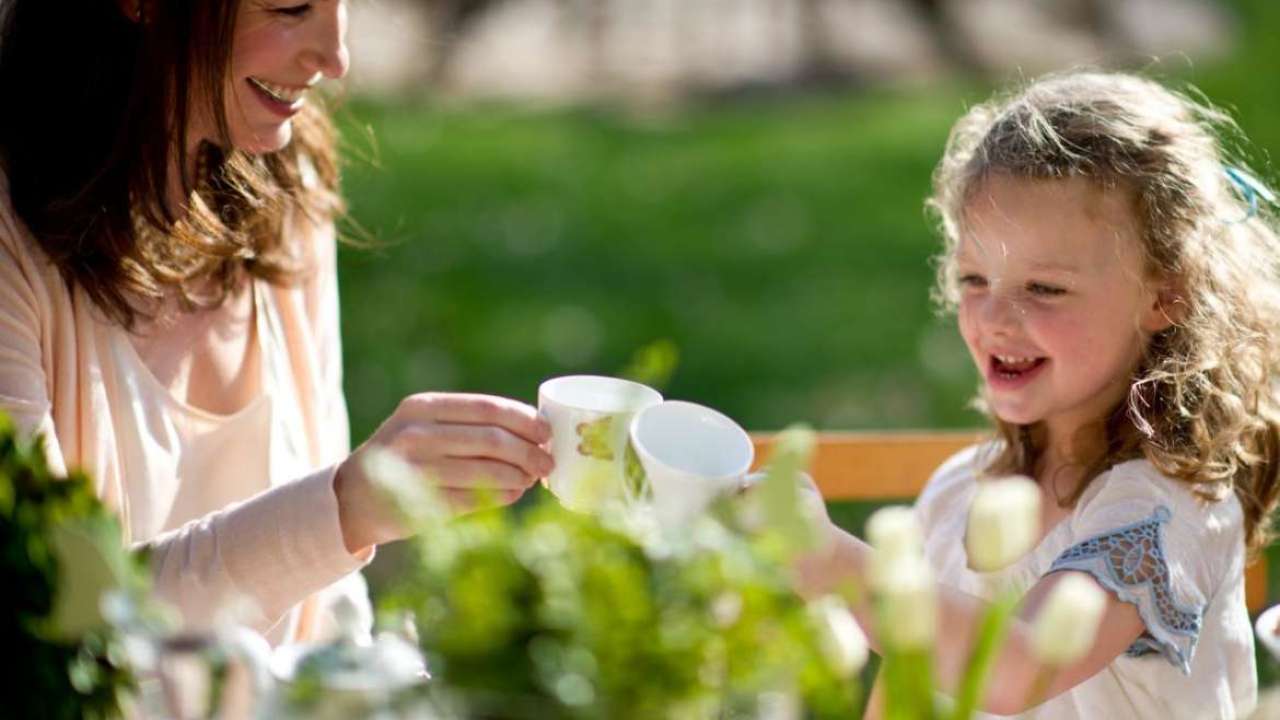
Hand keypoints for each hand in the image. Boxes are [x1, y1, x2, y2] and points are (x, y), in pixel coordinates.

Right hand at [334, 393, 553, 551]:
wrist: (353, 496)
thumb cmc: (406, 456)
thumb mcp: (425, 426)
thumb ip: (467, 423)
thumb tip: (534, 429)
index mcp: (422, 407)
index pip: (486, 408)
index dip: (523, 420)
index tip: (547, 432)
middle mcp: (415, 434)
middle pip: (491, 440)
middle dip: (528, 452)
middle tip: (548, 463)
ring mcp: (413, 470)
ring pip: (485, 471)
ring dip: (518, 477)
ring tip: (532, 479)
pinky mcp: (416, 503)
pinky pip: (472, 499)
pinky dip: (500, 497)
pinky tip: (514, 495)